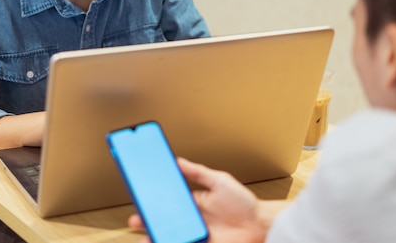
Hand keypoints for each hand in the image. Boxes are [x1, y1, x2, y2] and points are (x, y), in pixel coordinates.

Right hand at [128, 157, 288, 242]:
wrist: (259, 225)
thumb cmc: (243, 203)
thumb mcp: (219, 181)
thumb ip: (197, 172)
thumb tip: (178, 161)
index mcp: (194, 201)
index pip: (169, 199)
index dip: (155, 198)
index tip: (141, 194)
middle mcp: (192, 218)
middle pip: (165, 219)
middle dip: (148, 219)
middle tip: (136, 218)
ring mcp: (195, 233)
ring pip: (169, 235)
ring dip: (155, 235)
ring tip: (143, 236)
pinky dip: (167, 242)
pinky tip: (158, 242)